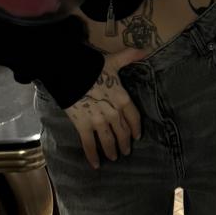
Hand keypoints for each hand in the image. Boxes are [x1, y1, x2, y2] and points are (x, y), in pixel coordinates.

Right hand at [64, 46, 147, 168]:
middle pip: (122, 132)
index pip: (134, 117)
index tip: (136, 136)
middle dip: (125, 143)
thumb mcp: (114, 61)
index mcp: (122, 98)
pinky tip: (96, 164)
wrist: (69, 72)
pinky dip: (92, 156)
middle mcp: (113, 113)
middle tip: (125, 152)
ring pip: (108, 140)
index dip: (135, 128)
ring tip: (113, 157)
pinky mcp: (83, 125)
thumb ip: (130, 56)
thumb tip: (146, 49)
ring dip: (111, 151)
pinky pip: (89, 144)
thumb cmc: (92, 66)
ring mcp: (98, 121)